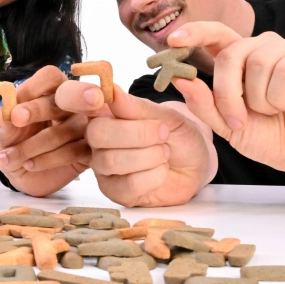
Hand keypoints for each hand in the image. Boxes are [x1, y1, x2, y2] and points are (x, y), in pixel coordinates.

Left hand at [0, 65, 90, 195]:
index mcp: (51, 91)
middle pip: (66, 96)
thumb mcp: (3, 131)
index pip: (51, 77)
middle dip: (37, 109)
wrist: (24, 174)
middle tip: (16, 119)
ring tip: (9, 157)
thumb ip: (2, 119)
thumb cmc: (16, 143)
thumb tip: (5, 112)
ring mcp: (85, 127)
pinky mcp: (89, 151)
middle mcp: (73, 104)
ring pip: (64, 130)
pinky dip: (46, 160)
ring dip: (32, 145)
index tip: (14, 108)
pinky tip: (29, 165)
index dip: (33, 88)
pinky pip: (72, 152)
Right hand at [55, 80, 212, 206]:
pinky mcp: (115, 192)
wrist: (196, 163)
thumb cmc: (177, 135)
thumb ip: (138, 107)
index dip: (101, 104)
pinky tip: (161, 171)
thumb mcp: (166, 115)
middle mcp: (97, 141)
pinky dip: (153, 176)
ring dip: (149, 156)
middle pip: (97, 134)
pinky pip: (127, 185)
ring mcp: (103, 168)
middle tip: (162, 132)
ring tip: (164, 152)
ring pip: (112, 161)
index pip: (88, 106)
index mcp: (105, 115)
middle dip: (136, 133)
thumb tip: (112, 91)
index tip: (120, 105)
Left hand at [169, 22, 284, 181]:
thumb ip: (204, 104)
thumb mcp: (228, 126)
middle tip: (238, 120)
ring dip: (260, 99)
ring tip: (272, 111)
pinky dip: (281, 96)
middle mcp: (263, 46)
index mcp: (241, 59)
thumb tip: (180, 79)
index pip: (216, 34)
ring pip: (258, 62)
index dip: (195, 33)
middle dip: (228, 94)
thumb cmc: (269, 136)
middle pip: (231, 54)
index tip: (173, 41)